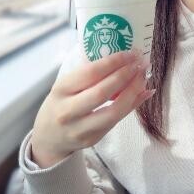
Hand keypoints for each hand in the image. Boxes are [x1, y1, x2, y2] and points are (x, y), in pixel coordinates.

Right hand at [30, 48, 153, 167]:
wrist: (49, 138)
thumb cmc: (60, 103)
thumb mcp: (65, 85)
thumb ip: (87, 72)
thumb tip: (120, 55)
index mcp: (60, 90)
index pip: (90, 73)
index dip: (113, 62)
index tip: (130, 53)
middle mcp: (68, 111)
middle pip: (102, 93)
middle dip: (126, 75)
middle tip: (141, 63)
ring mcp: (80, 129)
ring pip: (114, 112)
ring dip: (133, 92)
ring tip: (144, 77)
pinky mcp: (93, 140)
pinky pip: (117, 121)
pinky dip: (134, 105)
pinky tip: (144, 92)